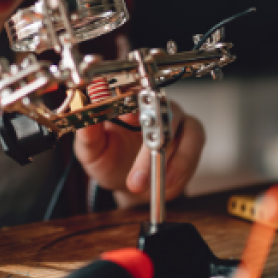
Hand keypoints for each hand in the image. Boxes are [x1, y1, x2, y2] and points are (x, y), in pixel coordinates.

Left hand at [74, 99, 204, 207]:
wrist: (128, 183)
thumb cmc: (108, 160)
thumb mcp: (91, 151)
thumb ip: (88, 133)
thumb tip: (84, 109)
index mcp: (127, 102)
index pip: (134, 92)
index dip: (135, 104)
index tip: (130, 119)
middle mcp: (154, 105)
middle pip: (162, 114)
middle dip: (151, 147)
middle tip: (138, 177)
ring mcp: (176, 119)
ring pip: (183, 129)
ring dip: (169, 161)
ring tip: (152, 185)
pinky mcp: (192, 135)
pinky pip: (194, 145)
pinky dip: (183, 165)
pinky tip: (168, 182)